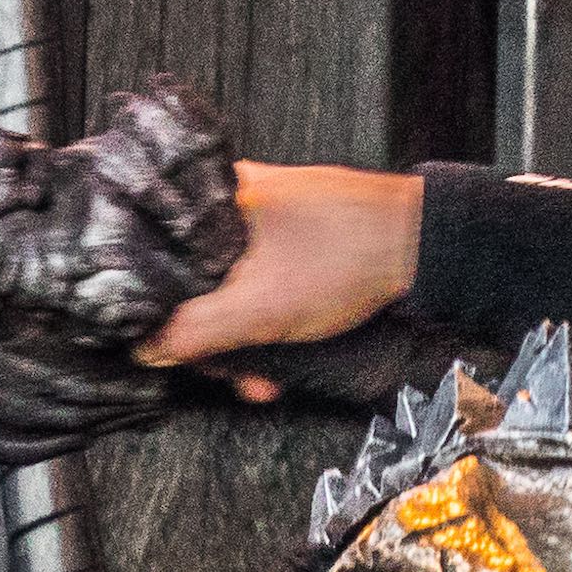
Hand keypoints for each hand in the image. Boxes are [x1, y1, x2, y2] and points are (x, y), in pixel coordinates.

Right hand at [134, 163, 422, 398]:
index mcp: (212, 199)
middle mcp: (234, 197)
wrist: (423, 245)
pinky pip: (265, 277)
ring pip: (233, 284)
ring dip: (246, 335)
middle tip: (238, 373)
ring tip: (267, 375)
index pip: (160, 260)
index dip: (166, 313)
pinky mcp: (298, 230)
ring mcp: (268, 212)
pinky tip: (285, 349)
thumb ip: (194, 332)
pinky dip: (270, 313)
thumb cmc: (345, 260)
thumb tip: (148, 348)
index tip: (185, 350)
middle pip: (197, 279)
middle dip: (217, 337)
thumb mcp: (257, 309)